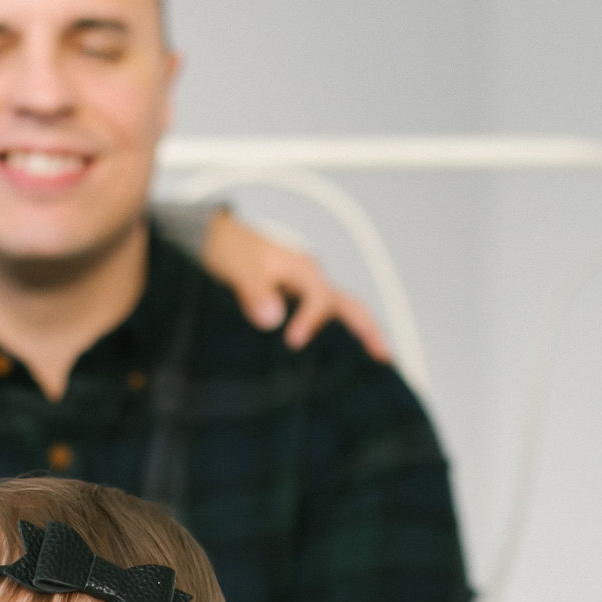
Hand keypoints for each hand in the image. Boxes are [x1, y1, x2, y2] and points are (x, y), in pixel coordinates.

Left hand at [198, 210, 394, 360]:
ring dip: (361, 334)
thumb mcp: (236, 266)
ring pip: (343, 312)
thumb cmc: (227, 248)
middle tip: (385, 357)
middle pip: (349, 305)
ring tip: (378, 363)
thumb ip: (254, 290)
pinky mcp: (298, 303)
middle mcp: (311, 280)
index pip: (319, 298)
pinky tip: (341, 362)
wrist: (216, 238)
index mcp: (302, 268)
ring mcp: (307, 291)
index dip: (311, 320)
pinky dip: (340, 337)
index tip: (292, 341)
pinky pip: (326, 320)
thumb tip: (273, 319)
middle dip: (368, 329)